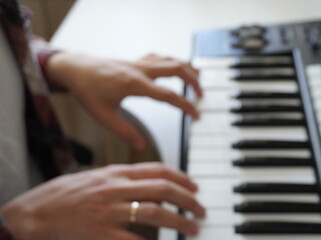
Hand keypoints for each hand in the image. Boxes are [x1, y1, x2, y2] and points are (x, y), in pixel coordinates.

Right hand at [1, 162, 204, 239]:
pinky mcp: (103, 233)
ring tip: (193, 228)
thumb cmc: (64, 195)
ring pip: (156, 212)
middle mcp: (117, 188)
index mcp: (116, 173)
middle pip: (163, 189)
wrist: (36, 213)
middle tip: (201, 209)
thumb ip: (121, 178)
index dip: (181, 177)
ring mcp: (110, 211)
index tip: (194, 186)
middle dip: (188, 199)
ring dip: (180, 221)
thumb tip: (147, 181)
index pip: (158, 169)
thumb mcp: (95, 176)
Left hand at [46, 53, 201, 149]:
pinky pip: (160, 57)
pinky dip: (173, 62)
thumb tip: (141, 146)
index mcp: (135, 84)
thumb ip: (124, 131)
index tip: (196, 115)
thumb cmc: (87, 91)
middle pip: (177, 69)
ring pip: (171, 60)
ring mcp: (139, 63)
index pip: (169, 95)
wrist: (75, 68)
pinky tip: (177, 67)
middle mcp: (140, 70)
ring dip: (187, 68)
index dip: (186, 106)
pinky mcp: (136, 61)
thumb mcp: (103, 115)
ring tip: (198, 79)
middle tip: (202, 95)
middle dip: (193, 81)